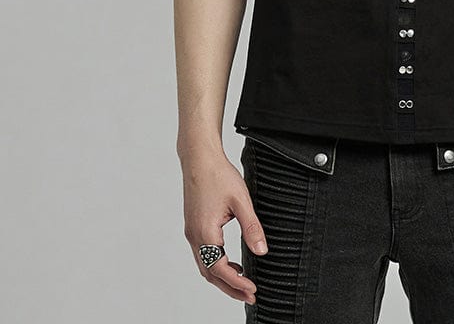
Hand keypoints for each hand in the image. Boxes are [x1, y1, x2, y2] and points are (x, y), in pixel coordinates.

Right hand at [181, 146, 267, 302]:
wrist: (199, 158)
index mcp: (206, 232)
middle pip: (210, 274)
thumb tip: (261, 251)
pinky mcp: (193, 226)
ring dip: (222, 278)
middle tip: (249, 295)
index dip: (237, 283)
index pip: (220, 269)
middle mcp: (194, 236)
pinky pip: (203, 254)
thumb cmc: (218, 175)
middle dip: (229, 288)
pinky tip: (230, 262)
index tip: (252, 290)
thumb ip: (252, 227)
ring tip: (242, 283)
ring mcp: (192, 232)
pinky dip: (216, 265)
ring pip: (205, 266)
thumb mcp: (241, 201)